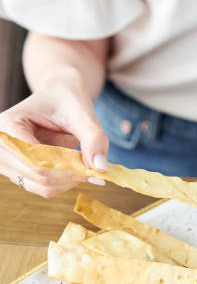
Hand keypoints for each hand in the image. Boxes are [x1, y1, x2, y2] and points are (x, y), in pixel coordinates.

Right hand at [0, 70, 108, 196]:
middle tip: (96, 165)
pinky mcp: (18, 172)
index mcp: (8, 125)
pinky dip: (65, 181)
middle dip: (72, 174)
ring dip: (69, 179)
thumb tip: (100, 168)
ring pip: (42, 186)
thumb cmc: (66, 98)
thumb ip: (93, 137)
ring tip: (83, 160)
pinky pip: (43, 187)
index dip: (68, 168)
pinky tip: (75, 166)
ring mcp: (7, 162)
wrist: (58, 95)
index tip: (95, 168)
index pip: (36, 160)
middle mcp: (2, 146)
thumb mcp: (82, 112)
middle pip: (39, 176)